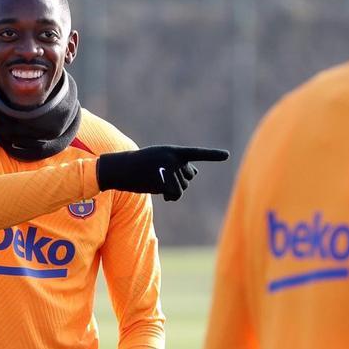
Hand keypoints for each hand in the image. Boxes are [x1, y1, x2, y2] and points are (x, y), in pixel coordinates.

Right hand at [97, 145, 229, 200]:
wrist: (121, 168)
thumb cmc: (141, 165)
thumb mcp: (160, 159)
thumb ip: (178, 163)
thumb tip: (195, 172)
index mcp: (174, 151)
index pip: (197, 154)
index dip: (213, 155)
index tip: (227, 155)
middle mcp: (174, 159)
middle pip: (189, 177)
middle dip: (179, 181)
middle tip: (161, 177)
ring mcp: (168, 170)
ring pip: (183, 188)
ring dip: (173, 191)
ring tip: (157, 183)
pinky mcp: (163, 181)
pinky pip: (175, 195)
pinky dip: (170, 197)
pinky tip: (161, 194)